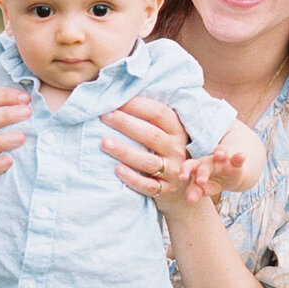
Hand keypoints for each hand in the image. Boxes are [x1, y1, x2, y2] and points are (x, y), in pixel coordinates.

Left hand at [99, 95, 192, 213]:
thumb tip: (119, 96)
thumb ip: (151, 119)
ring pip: (148, 161)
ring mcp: (173, 172)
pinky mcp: (165, 191)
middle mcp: (177, 150)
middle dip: (126, 124)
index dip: (137, 105)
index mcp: (178, 131)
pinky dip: (132, 178)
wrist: (184, 189)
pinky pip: (148, 186)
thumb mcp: (167, 134)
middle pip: (152, 135)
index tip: (115, 100)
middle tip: (104, 116)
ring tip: (104, 142)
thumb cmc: (165, 153)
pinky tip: (117, 170)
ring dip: (125, 151)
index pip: (159, 113)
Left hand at [178, 147, 245, 203]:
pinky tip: (242, 156)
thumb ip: (196, 192)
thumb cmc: (210, 182)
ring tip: (219, 155)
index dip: (185, 172)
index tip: (182, 178)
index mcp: (196, 167)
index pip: (188, 167)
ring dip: (220, 153)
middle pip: (204, 164)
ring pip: (220, 154)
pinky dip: (239, 157)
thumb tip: (190, 200)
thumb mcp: (203, 188)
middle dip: (202, 172)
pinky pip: (237, 158)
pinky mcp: (236, 163)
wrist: (228, 176)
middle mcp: (208, 161)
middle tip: (200, 181)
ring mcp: (223, 161)